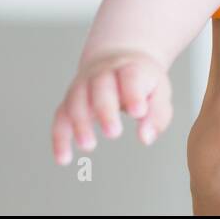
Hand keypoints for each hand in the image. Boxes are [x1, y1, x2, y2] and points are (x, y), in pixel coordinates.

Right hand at [51, 50, 172, 162]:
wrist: (118, 59)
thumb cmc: (142, 82)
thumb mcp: (159, 92)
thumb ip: (157, 115)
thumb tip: (145, 138)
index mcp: (130, 68)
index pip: (130, 77)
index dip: (133, 93)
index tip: (138, 112)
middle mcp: (103, 73)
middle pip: (100, 87)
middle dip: (105, 110)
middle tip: (114, 133)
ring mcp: (84, 85)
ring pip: (76, 100)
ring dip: (79, 123)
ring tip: (88, 146)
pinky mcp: (70, 100)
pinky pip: (60, 117)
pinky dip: (60, 138)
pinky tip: (64, 158)